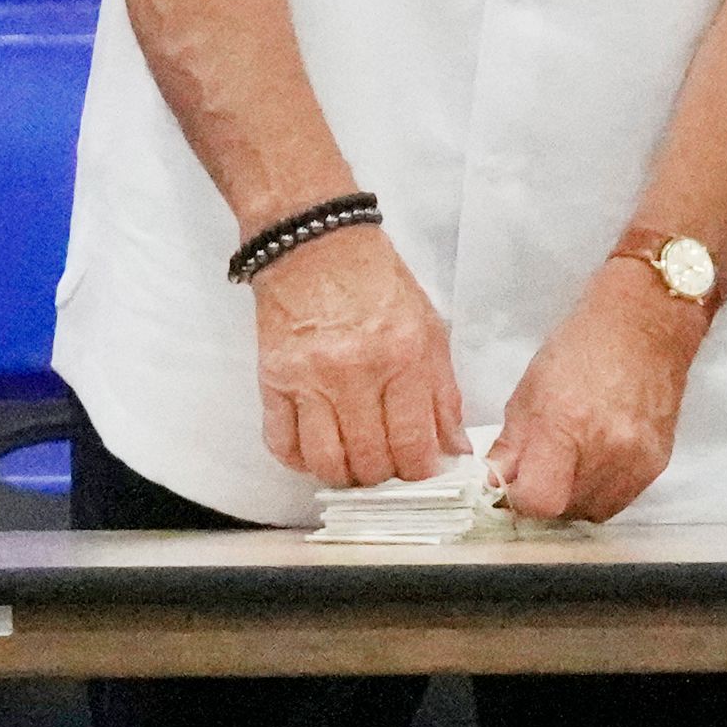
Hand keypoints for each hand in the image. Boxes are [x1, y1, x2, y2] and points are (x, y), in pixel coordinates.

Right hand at [253, 223, 465, 488]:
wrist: (318, 249)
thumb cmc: (378, 285)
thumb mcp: (429, 330)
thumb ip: (443, 393)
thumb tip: (452, 447)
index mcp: (402, 358)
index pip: (413, 441)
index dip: (421, 472)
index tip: (423, 473)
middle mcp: (355, 374)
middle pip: (370, 459)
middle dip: (386, 477)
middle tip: (391, 470)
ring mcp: (309, 380)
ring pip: (326, 461)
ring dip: (344, 476)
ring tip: (356, 466)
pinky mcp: (273, 381)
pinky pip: (282, 444)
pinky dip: (301, 461)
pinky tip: (319, 452)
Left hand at [491, 261, 704, 521]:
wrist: (647, 324)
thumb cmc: (582, 347)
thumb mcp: (530, 390)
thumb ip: (511, 445)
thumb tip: (498, 484)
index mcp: (567, 425)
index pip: (539, 501)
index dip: (521, 499)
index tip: (517, 484)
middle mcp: (607, 449)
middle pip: (565, 511)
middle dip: (546, 497)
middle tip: (541, 471)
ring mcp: (638, 458)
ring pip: (594, 511)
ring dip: (574, 499)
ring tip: (569, 467)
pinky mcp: (659, 461)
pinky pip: (621, 499)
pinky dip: (602, 490)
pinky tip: (596, 462)